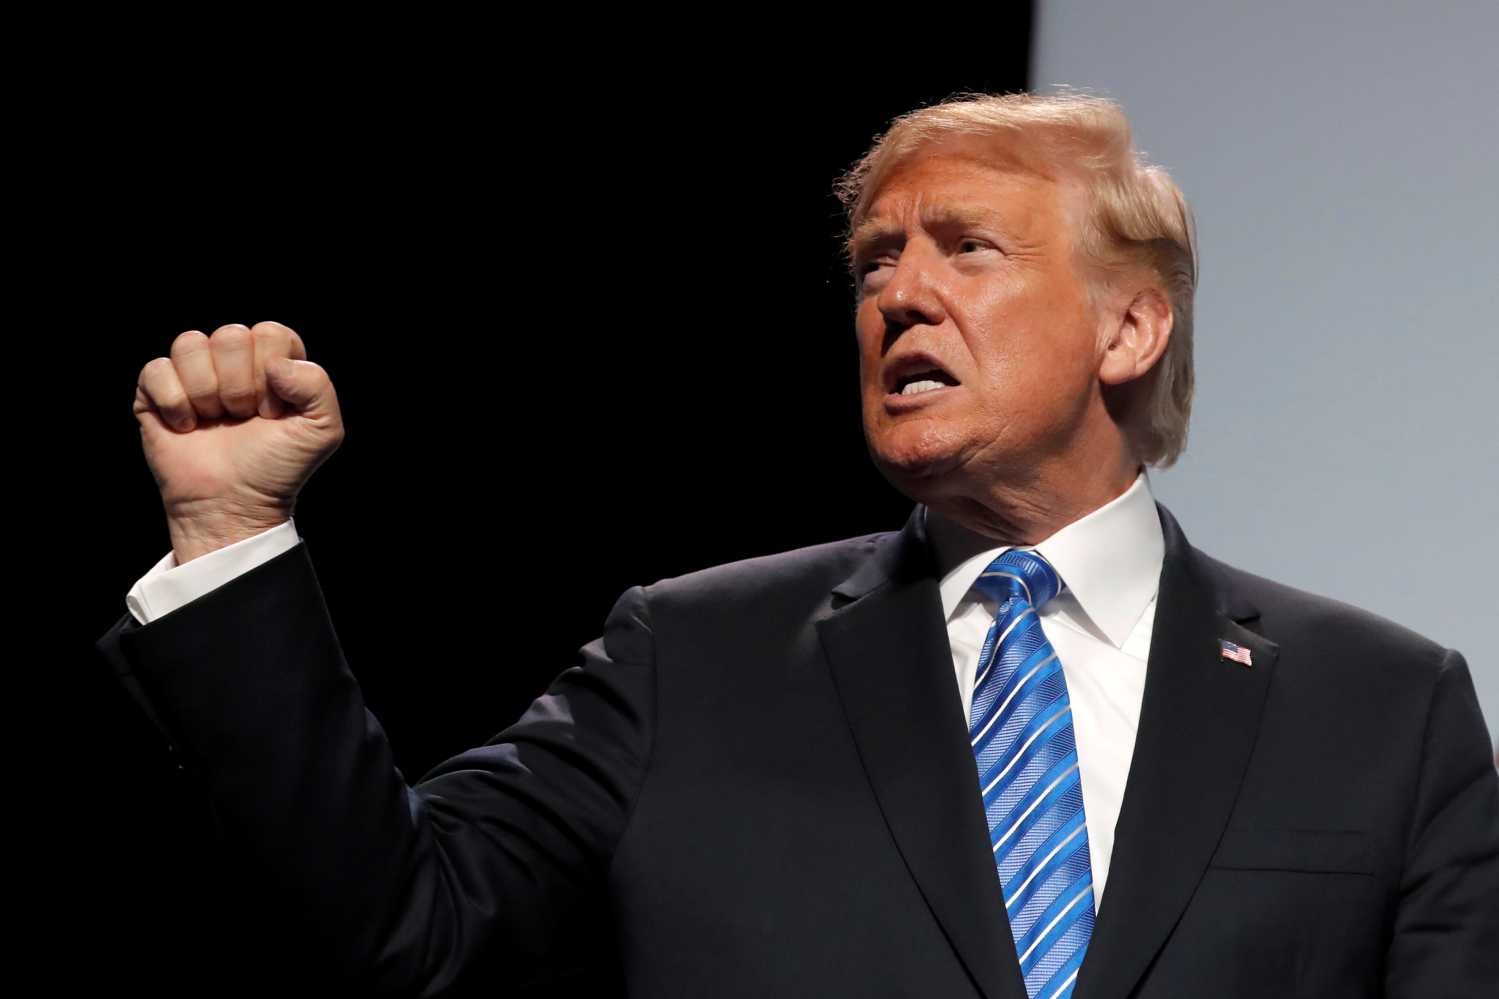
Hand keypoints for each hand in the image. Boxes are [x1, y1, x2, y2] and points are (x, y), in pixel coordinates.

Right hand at [134, 321, 344, 561]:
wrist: (233, 504)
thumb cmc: (277, 468)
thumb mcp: (322, 430)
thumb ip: (318, 385)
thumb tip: (275, 363)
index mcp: (273, 362)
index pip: (270, 332)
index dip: (271, 373)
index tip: (272, 411)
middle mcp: (233, 362)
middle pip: (230, 335)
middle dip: (239, 385)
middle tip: (242, 418)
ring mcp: (193, 374)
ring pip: (189, 344)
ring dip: (205, 392)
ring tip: (215, 421)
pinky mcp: (156, 391)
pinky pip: (156, 369)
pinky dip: (174, 403)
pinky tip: (187, 426)